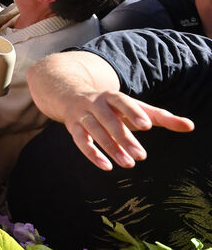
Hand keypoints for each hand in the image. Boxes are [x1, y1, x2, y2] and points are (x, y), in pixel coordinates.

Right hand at [62, 91, 193, 170]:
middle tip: (141, 156)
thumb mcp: (135, 108)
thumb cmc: (113, 106)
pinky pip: (80, 140)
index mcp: (112, 96)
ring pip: (94, 130)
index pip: (121, 101)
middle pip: (107, 119)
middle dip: (123, 137)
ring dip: (110, 147)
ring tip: (128, 164)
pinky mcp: (72, 126)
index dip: (133, 112)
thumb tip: (190, 126)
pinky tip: (106, 166)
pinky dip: (91, 153)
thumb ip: (162, 117)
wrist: (71, 95)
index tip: (147, 126)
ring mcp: (82, 114)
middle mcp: (94, 103)